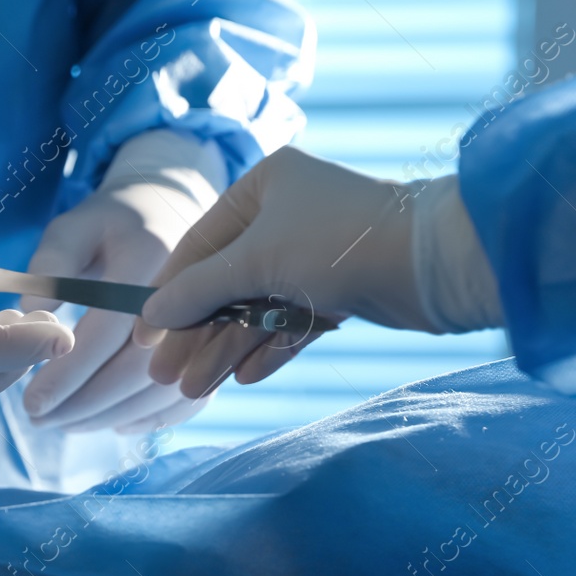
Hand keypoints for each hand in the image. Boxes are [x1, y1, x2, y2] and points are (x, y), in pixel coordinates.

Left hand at [20, 136, 222, 433]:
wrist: (174, 214)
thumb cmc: (112, 224)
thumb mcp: (75, 225)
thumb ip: (51, 261)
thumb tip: (30, 310)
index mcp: (151, 259)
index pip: (108, 330)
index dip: (69, 372)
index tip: (32, 400)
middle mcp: (188, 296)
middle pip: (138, 370)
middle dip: (85, 404)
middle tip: (40, 420)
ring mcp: (208, 326)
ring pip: (163, 392)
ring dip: (111, 417)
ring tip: (66, 425)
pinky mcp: (214, 348)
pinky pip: (189, 398)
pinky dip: (151, 419)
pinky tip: (114, 425)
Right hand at [134, 147, 492, 398]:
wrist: (432, 262)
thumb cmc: (339, 242)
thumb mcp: (257, 260)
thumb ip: (200, 288)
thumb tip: (153, 313)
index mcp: (263, 186)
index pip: (199, 243)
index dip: (169, 292)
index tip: (143, 334)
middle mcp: (285, 215)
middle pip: (225, 282)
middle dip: (196, 331)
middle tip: (164, 375)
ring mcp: (313, 255)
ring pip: (257, 308)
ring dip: (226, 348)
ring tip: (195, 389)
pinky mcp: (339, 291)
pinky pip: (291, 323)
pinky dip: (267, 348)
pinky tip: (243, 378)